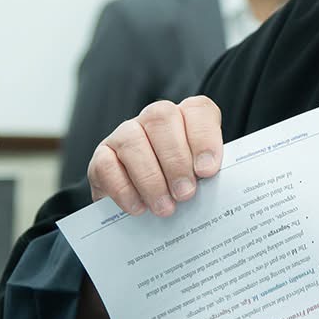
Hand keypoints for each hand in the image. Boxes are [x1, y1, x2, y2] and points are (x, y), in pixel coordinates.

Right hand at [88, 96, 223, 217]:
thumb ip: (207, 175)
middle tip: (185, 194)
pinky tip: (138, 207)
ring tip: (164, 208)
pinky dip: (124, 189)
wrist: (142, 204)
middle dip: (176, 160)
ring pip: (133, 141)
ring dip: (151, 178)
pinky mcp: (102, 156)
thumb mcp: (198, 179)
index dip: (204, 138)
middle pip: (162, 119)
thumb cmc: (178, 187)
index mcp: (186, 117)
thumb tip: (216, 188)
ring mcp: (125, 133)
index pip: (198, 110)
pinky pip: (107, 165)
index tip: (208, 170)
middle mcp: (154, 118)